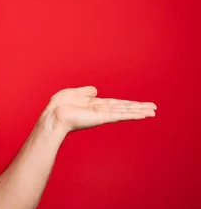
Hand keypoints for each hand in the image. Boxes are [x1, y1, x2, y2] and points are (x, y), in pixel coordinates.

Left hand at [42, 86, 156, 134]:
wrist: (54, 115)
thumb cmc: (60, 106)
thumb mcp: (74, 94)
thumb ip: (86, 92)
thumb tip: (95, 90)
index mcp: (94, 105)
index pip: (115, 104)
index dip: (128, 104)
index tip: (139, 104)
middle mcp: (101, 110)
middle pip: (124, 108)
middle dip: (139, 108)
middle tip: (154, 109)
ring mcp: (102, 115)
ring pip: (125, 112)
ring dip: (140, 112)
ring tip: (153, 112)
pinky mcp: (102, 117)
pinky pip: (120, 115)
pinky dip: (132, 114)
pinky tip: (143, 115)